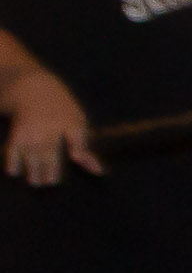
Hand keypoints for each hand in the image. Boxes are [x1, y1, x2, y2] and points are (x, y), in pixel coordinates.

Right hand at [4, 64, 94, 186]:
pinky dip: (13, 166)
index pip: (77, 143)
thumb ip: (84, 147)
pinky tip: (16, 172)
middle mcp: (50, 130)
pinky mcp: (16, 136)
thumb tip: (98, 172)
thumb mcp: (78, 122)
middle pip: (50, 158)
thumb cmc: (62, 111)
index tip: (85, 165)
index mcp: (70, 124)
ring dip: (33, 174)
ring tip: (36, 182)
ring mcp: (32, 133)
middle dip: (49, 174)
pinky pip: (12, 154)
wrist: (34, 90)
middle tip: (49, 182)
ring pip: (32, 160)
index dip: (81, 155)